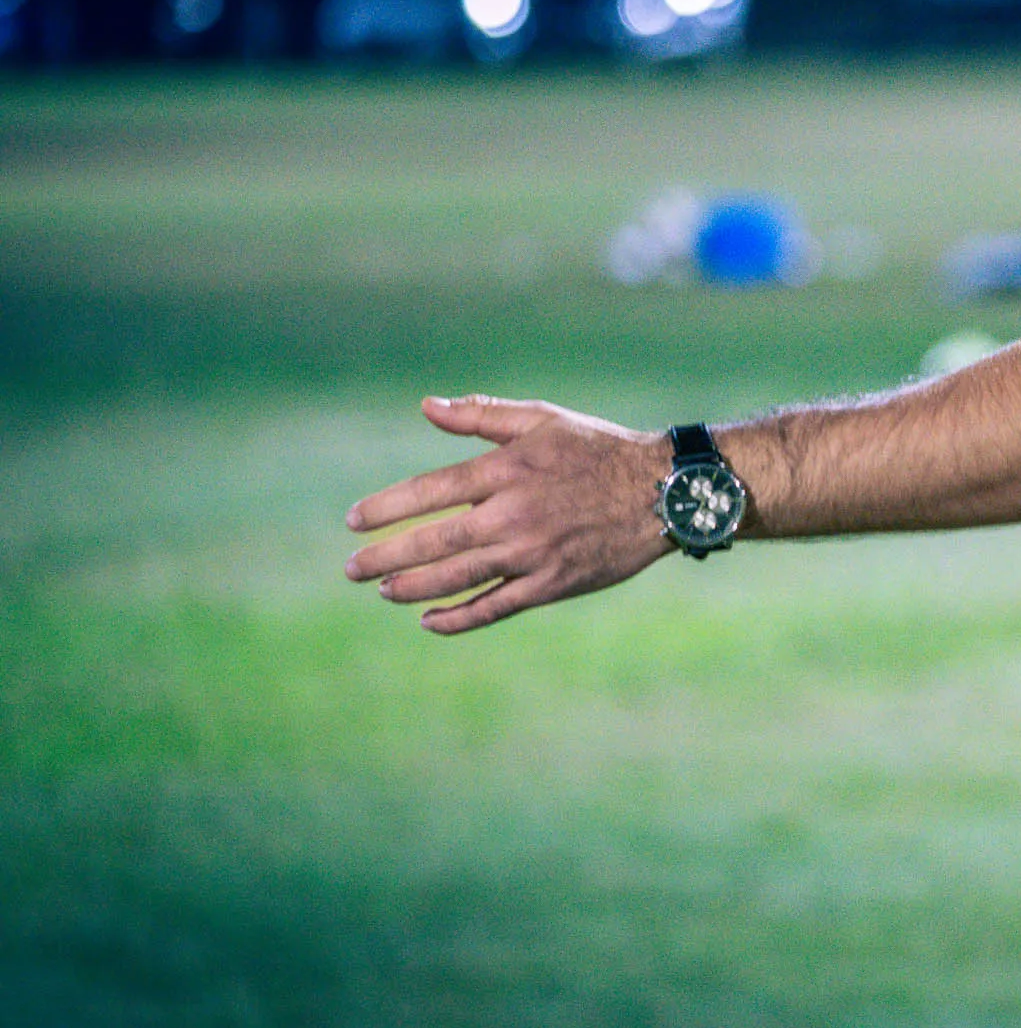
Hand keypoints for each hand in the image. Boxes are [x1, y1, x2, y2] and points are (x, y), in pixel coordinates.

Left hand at [344, 395, 675, 634]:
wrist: (662, 490)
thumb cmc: (599, 449)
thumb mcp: (543, 420)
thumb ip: (481, 416)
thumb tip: (425, 406)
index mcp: (506, 470)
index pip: (428, 491)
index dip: (385, 509)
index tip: (353, 522)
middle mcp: (513, 514)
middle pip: (434, 541)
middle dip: (386, 557)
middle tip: (351, 568)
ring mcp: (532, 554)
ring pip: (457, 578)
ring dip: (413, 588)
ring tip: (384, 591)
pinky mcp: (553, 584)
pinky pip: (495, 607)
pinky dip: (458, 619)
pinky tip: (429, 621)